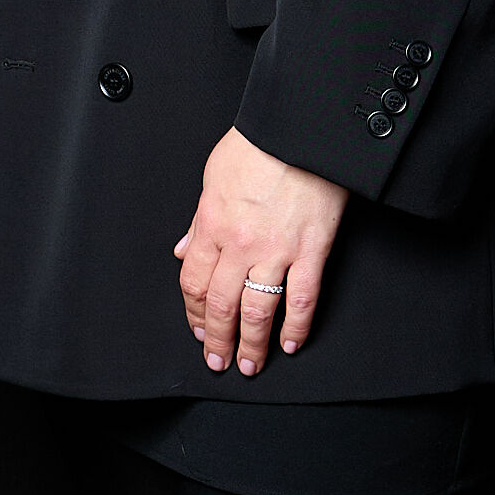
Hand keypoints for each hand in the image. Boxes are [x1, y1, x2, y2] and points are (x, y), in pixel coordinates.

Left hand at [173, 126, 348, 372]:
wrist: (300, 129)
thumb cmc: (258, 145)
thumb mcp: (212, 177)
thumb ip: (198, 219)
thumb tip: (182, 249)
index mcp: (212, 225)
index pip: (192, 282)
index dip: (193, 313)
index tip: (197, 329)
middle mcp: (240, 243)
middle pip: (220, 304)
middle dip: (217, 339)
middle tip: (218, 361)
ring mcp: (277, 250)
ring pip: (258, 310)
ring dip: (252, 343)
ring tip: (251, 364)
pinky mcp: (312, 250)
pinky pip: (302, 297)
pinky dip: (297, 325)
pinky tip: (290, 342)